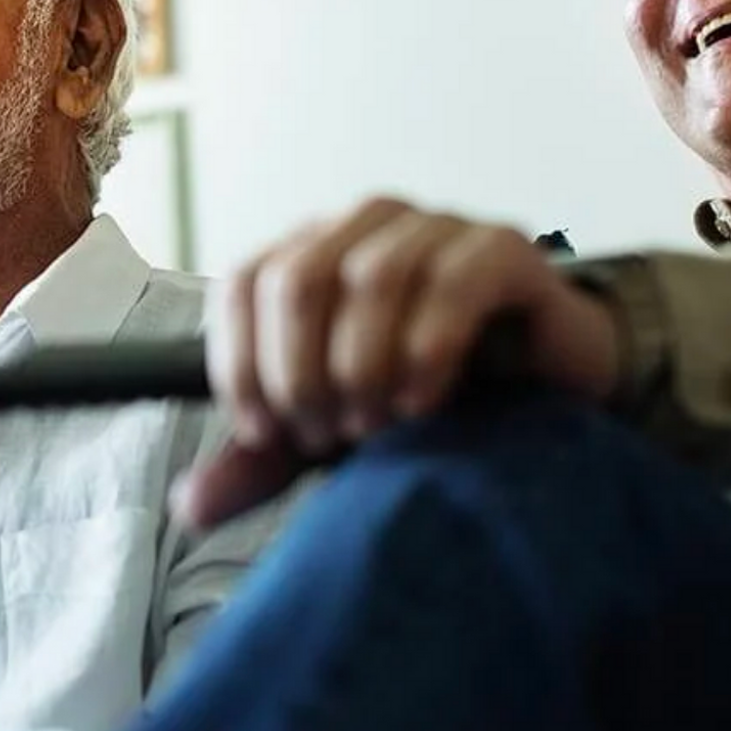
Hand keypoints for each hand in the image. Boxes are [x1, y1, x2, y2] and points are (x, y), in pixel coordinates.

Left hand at [176, 197, 619, 527]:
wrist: (539, 394)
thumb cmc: (419, 397)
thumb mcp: (328, 433)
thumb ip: (260, 461)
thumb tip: (191, 505)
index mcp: (310, 251)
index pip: (243, 283)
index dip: (241, 361)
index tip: (262, 432)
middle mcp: (366, 225)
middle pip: (296, 278)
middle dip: (300, 372)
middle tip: (327, 435)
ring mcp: (436, 227)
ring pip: (371, 276)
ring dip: (362, 364)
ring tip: (375, 425)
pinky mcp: (502, 248)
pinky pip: (453, 280)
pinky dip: (428, 347)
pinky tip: (422, 402)